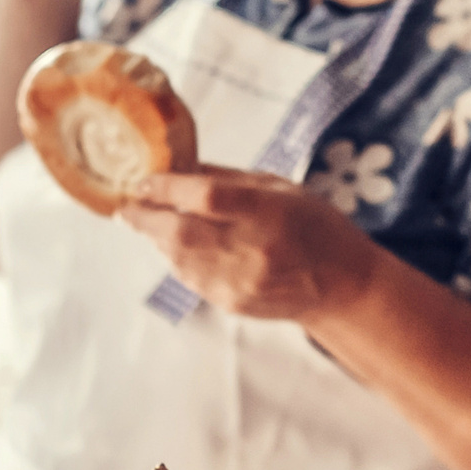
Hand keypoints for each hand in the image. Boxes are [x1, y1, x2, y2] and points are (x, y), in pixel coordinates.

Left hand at [119, 169, 380, 320]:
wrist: (343, 285)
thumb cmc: (314, 226)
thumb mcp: (280, 188)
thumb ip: (226, 179)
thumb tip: (176, 166)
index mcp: (269, 212)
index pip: (206, 198)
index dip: (167, 188)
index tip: (143, 180)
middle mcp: (254, 250)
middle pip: (180, 234)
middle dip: (146, 218)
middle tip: (128, 207)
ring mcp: (241, 282)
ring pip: (178, 259)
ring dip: (157, 239)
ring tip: (149, 223)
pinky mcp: (233, 303)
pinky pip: (190, 279)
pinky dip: (176, 260)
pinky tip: (177, 247)